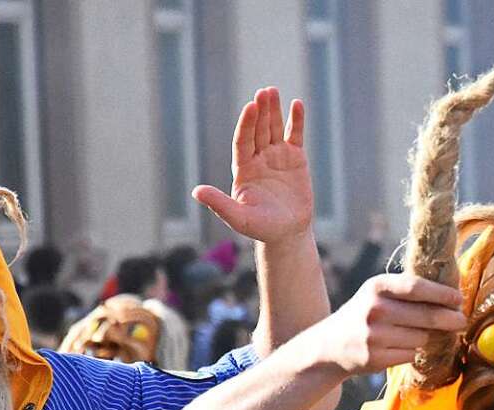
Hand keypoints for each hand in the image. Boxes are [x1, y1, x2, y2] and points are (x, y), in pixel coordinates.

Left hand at [193, 87, 311, 244]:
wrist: (287, 233)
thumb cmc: (261, 228)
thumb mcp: (239, 218)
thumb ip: (219, 204)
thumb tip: (196, 192)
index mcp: (243, 168)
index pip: (243, 141)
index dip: (246, 124)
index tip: (250, 107)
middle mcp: (257, 158)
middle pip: (258, 130)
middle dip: (260, 112)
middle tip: (263, 93)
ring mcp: (276, 156)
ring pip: (274, 128)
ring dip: (273, 110)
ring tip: (272, 91)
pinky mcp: (295, 158)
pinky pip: (295, 135)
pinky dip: (296, 120)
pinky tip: (297, 105)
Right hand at [309, 273, 465, 375]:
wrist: (330, 346)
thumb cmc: (363, 314)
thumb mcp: (377, 294)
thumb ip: (407, 291)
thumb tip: (452, 296)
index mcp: (377, 287)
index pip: (417, 287)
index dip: (442, 294)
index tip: (458, 299)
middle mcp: (375, 310)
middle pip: (427, 315)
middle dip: (450, 319)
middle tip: (462, 321)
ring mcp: (375, 336)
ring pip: (422, 338)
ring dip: (427, 337)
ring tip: (413, 334)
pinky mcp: (376, 358)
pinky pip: (411, 355)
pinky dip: (413, 352)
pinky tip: (401, 347)